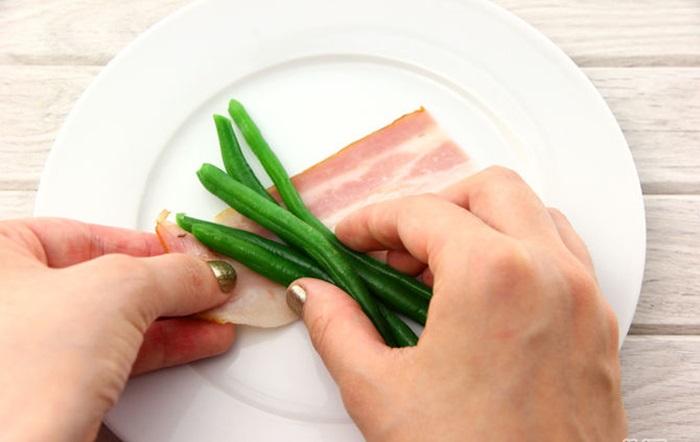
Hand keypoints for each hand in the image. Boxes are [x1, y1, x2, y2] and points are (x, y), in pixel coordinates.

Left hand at [0, 219, 236, 441]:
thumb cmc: (20, 373)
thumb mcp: (116, 292)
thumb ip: (171, 274)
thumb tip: (205, 273)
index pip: (88, 235)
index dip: (150, 245)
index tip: (192, 256)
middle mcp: (5, 302)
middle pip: (106, 281)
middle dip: (169, 288)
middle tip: (208, 288)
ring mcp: (23, 350)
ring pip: (112, 323)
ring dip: (170, 321)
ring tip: (212, 318)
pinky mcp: (45, 392)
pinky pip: (110, 356)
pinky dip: (154, 350)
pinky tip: (189, 344)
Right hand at [287, 167, 625, 440]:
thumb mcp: (378, 392)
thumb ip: (335, 328)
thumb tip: (312, 294)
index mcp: (492, 275)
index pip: (421, 213)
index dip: (372, 220)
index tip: (350, 238)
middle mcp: (549, 273)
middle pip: (489, 189)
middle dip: (433, 206)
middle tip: (393, 248)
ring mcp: (583, 297)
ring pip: (534, 214)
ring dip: (481, 223)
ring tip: (438, 269)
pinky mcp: (598, 327)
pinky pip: (563, 255)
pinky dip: (521, 251)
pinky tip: (485, 293)